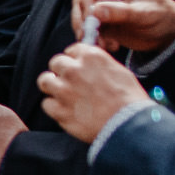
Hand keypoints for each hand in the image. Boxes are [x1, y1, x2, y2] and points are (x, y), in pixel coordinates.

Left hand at [38, 42, 152, 142]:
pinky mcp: (58, 109)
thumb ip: (100, 66)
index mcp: (91, 57)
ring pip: (44, 81)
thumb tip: (90, 67)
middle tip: (69, 81)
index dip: (74, 59)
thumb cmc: (129, 100)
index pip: (72, 50)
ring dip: (51, 86)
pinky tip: (66, 110)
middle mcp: (73, 70)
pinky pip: (46, 104)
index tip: (76, 66)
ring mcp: (63, 90)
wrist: (127, 124)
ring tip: (61, 94)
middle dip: (61, 71)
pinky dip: (54, 107)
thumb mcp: (120, 72)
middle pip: (55, 63)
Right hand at [73, 0, 174, 52]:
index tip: (90, 20)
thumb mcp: (144, 14)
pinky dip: (94, 38)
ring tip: (103, 45)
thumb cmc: (163, 16)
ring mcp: (102, 3)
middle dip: (83, 19)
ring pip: (81, 14)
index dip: (87, 1)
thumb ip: (120, 12)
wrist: (168, 32)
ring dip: (87, 31)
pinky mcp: (100, 18)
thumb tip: (95, 11)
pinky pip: (88, 27)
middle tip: (90, 36)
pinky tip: (109, 46)